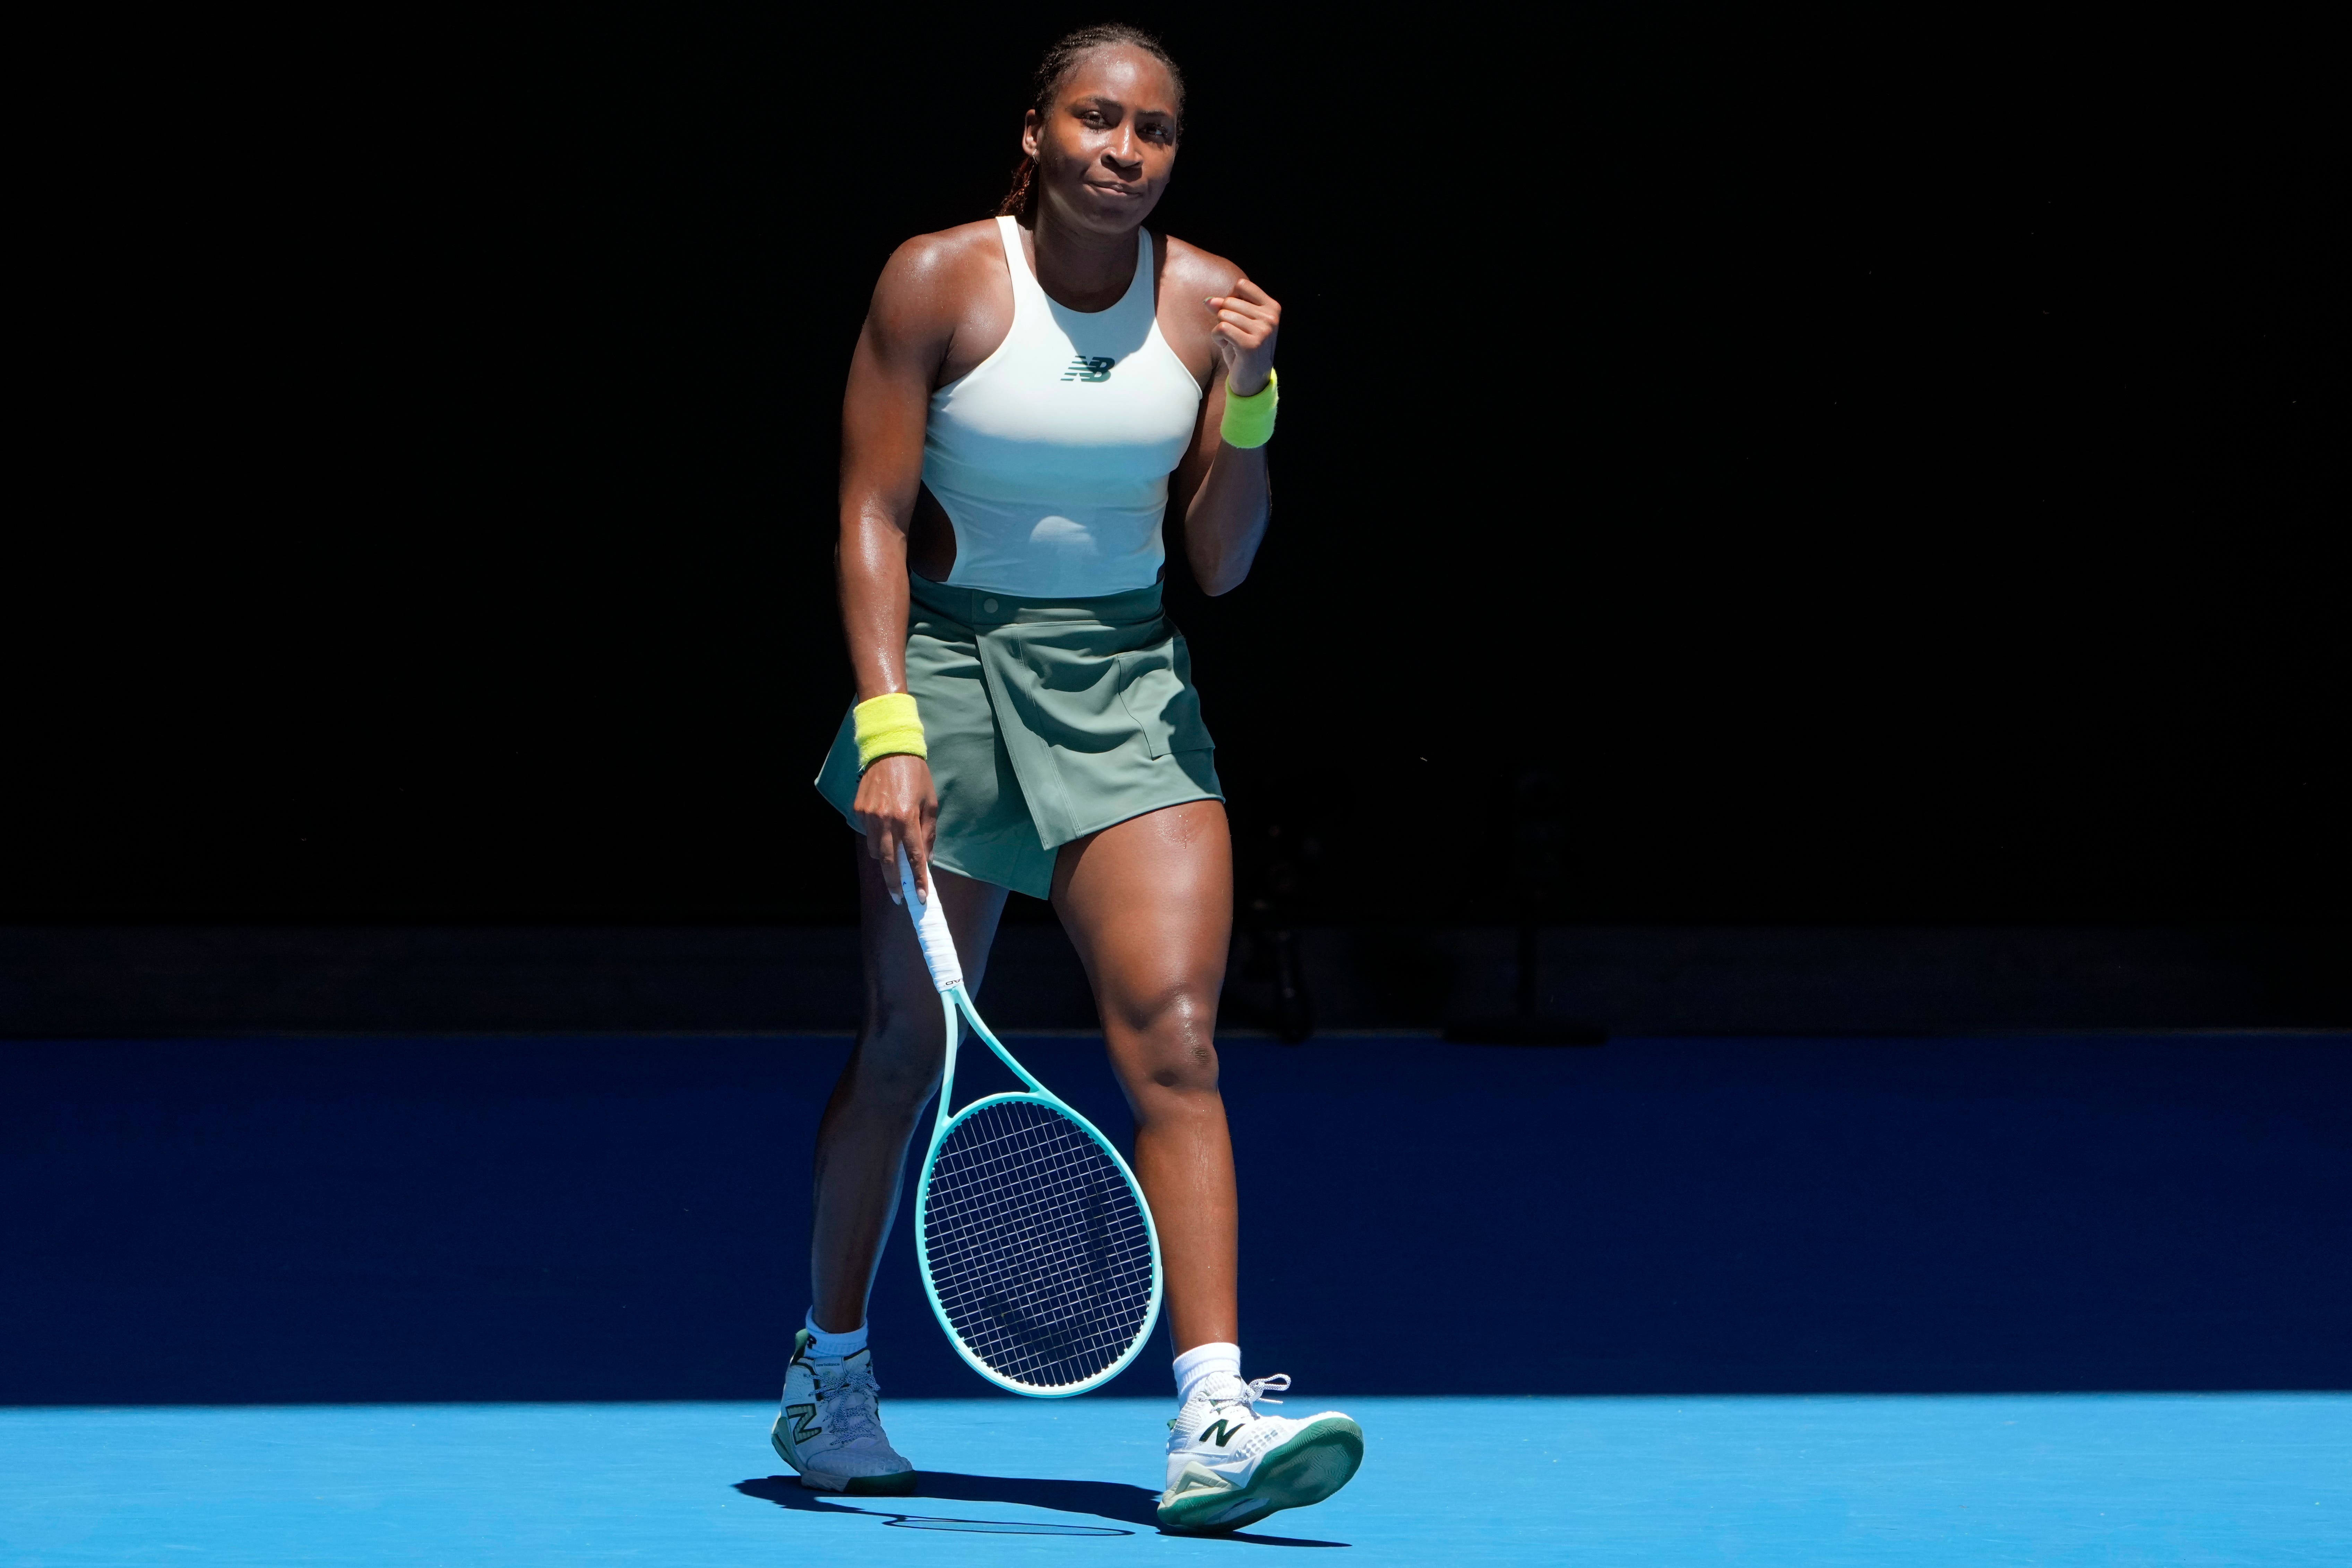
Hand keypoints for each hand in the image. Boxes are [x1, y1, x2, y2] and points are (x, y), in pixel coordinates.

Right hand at [851, 753, 937, 903]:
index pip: (914, 857)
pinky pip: (867, 834)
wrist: (890, 750)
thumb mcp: (930, 803)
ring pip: (875, 851)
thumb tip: (926, 859)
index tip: (921, 897)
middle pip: (889, 862)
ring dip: (886, 861)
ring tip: (894, 864)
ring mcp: (869, 815)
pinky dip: (877, 841)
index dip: (918, 879)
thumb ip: (928, 833)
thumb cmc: (916, 776)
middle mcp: (885, 819)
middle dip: (895, 883)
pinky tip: (885, 836)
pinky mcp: (858, 810)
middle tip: (900, 898)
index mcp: (907, 817)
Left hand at [1205, 277, 1280, 397]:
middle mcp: (1271, 318)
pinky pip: (1221, 328)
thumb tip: (1208, 301)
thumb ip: (1224, 307)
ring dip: (1219, 328)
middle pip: (1230, 300)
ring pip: (1224, 314)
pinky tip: (1225, 346)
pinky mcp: (1251, 344)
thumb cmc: (1242, 348)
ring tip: (1230, 341)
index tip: (1235, 317)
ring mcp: (1263, 331)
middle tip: (1233, 334)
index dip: (1230, 299)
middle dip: (1223, 316)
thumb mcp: (1236, 323)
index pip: (1241, 286)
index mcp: (1272, 307)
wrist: (1252, 380)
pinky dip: (1216, 337)